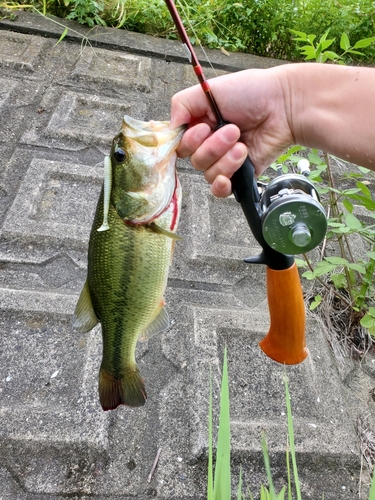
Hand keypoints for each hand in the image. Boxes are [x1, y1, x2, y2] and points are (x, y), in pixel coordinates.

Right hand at [170, 66, 293, 196]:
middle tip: (233, 130)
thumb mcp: (209, 90)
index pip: (179, 143)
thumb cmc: (252, 92)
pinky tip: (228, 177)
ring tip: (242, 144)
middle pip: (193, 160)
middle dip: (212, 146)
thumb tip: (170, 128)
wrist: (285, 106)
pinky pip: (220, 189)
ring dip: (224, 159)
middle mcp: (209, 143)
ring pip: (207, 173)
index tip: (203, 128)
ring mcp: (224, 161)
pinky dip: (221, 185)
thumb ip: (181, 104)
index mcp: (199, 124)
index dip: (187, 141)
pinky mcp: (239, 175)